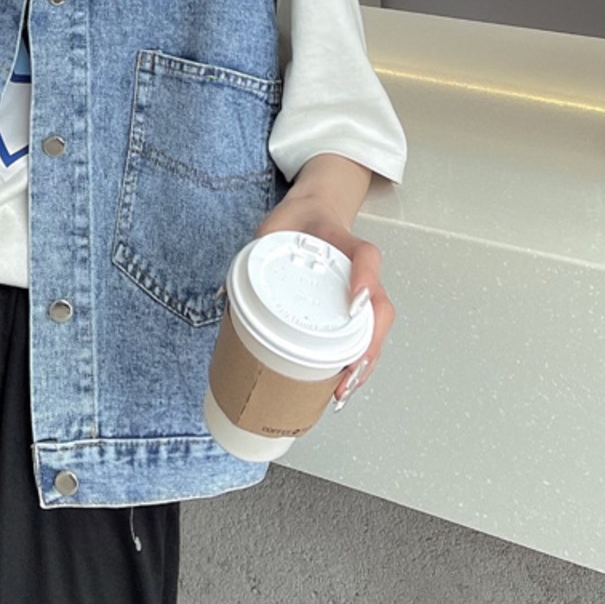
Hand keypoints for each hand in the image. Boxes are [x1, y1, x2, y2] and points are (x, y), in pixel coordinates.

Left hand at [252, 196, 394, 404]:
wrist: (313, 215)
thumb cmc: (295, 223)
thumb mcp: (273, 228)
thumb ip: (252, 252)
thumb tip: (223, 296)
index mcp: (342, 244)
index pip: (366, 256)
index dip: (366, 277)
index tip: (354, 302)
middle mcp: (358, 270)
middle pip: (381, 306)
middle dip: (369, 343)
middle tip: (348, 370)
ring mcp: (361, 290)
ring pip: (377, 326)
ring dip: (364, 360)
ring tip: (343, 388)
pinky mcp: (352, 307)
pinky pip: (364, 333)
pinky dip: (356, 360)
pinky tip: (342, 384)